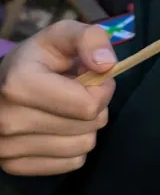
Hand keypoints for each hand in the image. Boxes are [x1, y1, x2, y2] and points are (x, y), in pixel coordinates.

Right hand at [0, 20, 116, 175]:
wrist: (1, 85)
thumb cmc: (38, 59)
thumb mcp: (62, 36)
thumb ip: (90, 39)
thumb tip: (107, 65)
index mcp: (20, 84)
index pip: (89, 105)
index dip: (102, 88)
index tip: (92, 77)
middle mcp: (8, 120)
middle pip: (89, 126)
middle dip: (95, 106)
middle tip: (77, 92)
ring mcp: (7, 148)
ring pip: (83, 146)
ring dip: (86, 127)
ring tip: (67, 108)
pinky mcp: (13, 166)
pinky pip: (71, 162)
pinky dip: (74, 145)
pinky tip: (59, 127)